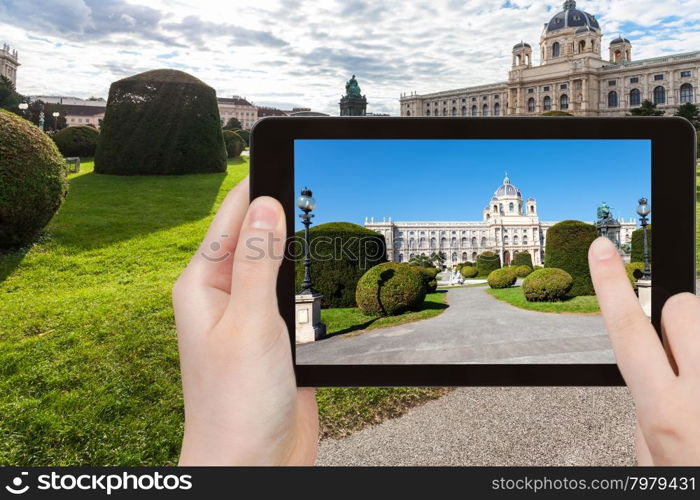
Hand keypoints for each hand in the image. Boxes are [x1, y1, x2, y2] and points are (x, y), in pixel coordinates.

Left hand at [173, 178, 317, 464]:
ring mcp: (251, 315)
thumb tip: (267, 206)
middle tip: (316, 179)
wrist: (253, 461)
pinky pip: (292, 291)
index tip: (284, 151)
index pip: (232, 217)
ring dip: (298, 242)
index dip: (258, 183)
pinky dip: (308, 275)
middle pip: (256, 235)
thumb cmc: (236, 402)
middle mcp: (224, 295)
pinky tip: (325, 264)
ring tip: (324, 212)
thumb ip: (257, 263)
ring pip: (278, 263)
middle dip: (283, 208)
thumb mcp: (248, 323)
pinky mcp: (275, 334)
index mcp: (203, 285)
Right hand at [589, 237, 699, 464]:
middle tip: (682, 356)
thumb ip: (649, 414)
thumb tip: (652, 378)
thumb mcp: (656, 463)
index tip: (602, 247)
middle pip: (684, 308)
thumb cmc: (695, 480)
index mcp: (668, 415)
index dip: (611, 285)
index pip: (628, 332)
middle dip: (677, 322)